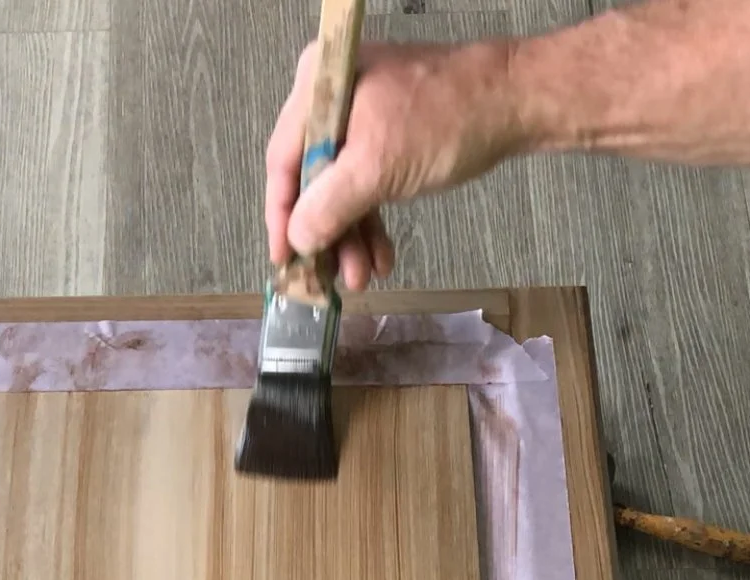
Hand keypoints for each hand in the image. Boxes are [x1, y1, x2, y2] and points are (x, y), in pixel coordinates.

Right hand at [265, 38, 522, 286]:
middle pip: (311, 180)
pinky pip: (366, 185)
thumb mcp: (376, 169)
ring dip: (351, 238)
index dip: (280, 216)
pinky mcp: (387, 135)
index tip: (283, 260)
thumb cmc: (443, 121)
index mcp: (319, 86)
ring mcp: (361, 117)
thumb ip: (328, 207)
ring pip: (341, 189)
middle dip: (325, 234)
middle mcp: (333, 97)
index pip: (283, 160)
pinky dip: (371, 222)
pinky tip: (380, 257)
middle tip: (332, 278)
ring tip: (363, 277)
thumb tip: (296, 240)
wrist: (512, 102)